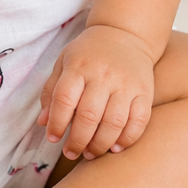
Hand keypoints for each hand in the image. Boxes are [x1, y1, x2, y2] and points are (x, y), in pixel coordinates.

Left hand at [37, 24, 155, 159]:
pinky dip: (127, 139)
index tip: (53, 138)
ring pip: (114, 122)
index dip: (57, 123)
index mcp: (79, 66)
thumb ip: (51, 91)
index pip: (64, 99)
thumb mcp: (64, 62)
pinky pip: (139, 121)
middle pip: (89, 115)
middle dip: (77, 141)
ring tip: (90, 154)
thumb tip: (43, 123)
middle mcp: (103, 74)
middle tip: (71, 152)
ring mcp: (126, 83)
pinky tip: (115, 147)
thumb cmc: (88, 53)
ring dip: (100, 145)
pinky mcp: (145, 91)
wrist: (124, 34)